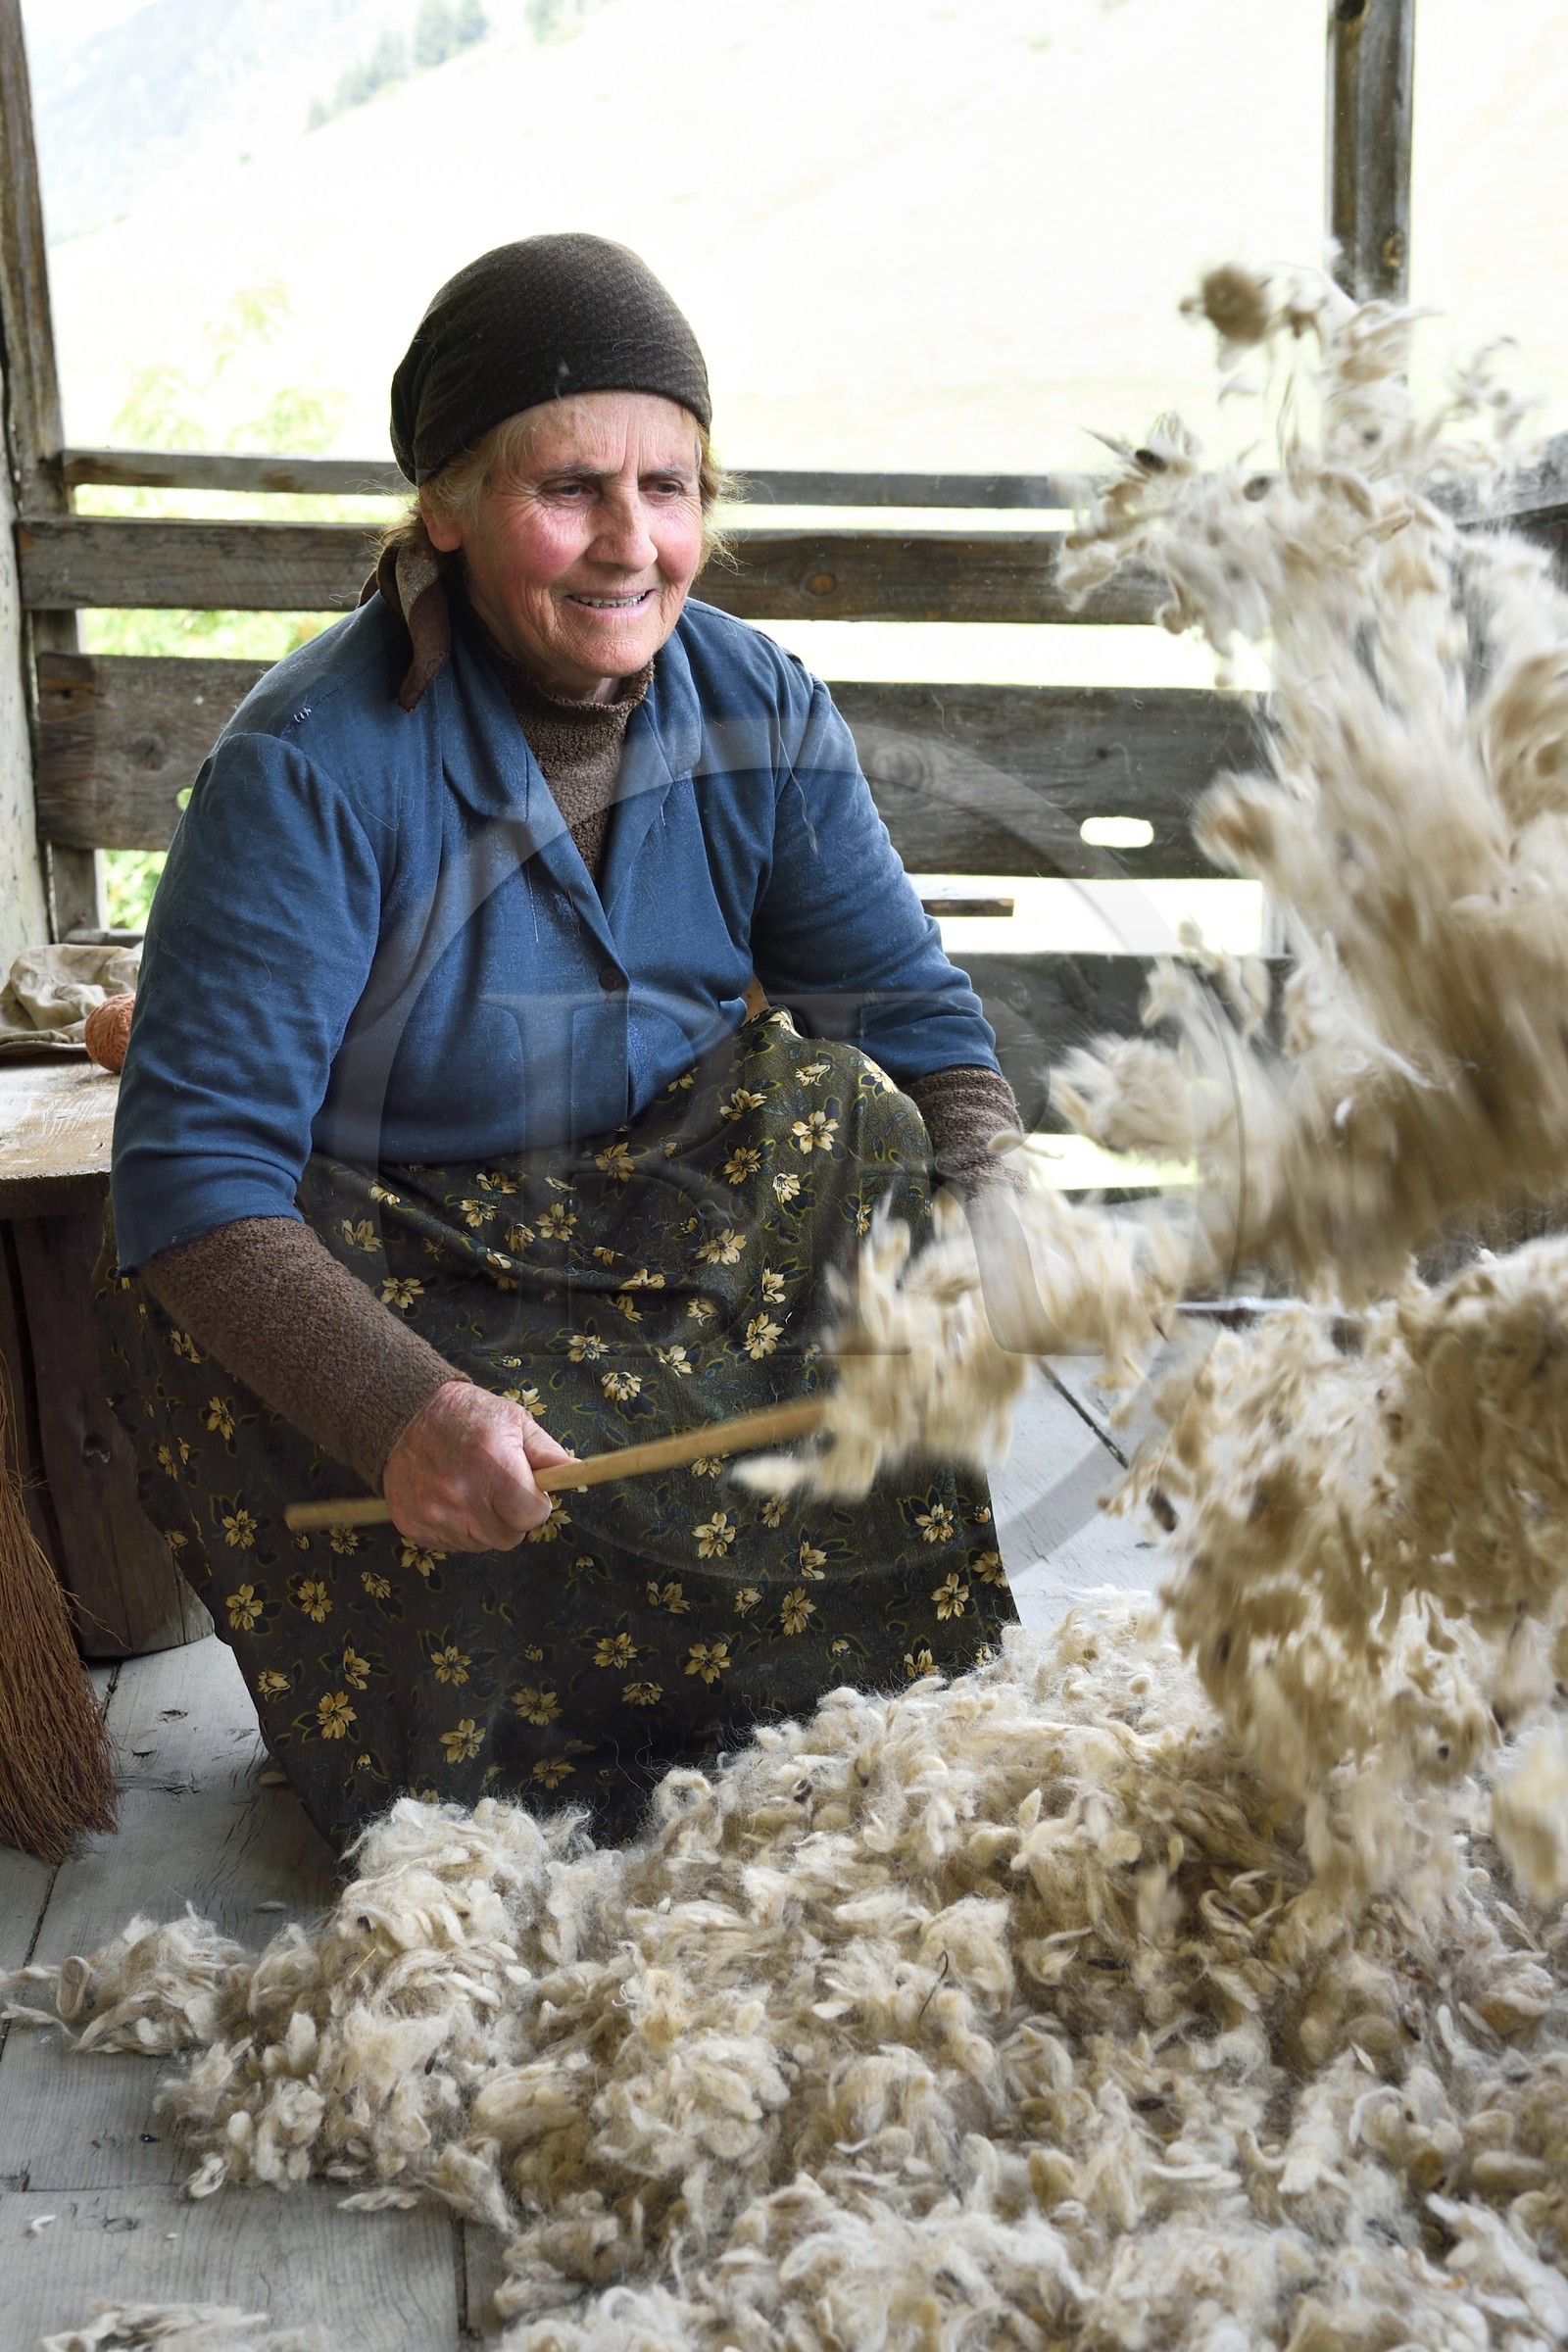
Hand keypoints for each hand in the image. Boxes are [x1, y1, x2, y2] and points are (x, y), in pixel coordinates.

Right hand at [382, 1380, 574, 1551]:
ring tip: (471, 1490)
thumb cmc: (470, 1416)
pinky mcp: (412, 1523)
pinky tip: (448, 1498)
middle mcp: (461, 1492)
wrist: (408, 1413)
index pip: (531, 1517)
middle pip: (508, 1537)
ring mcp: (433, 1512)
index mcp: (494, 1464)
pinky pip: (450, 1545)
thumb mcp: (515, 1421)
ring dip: (482, 1524)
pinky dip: (455, 1527)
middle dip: (510, 1517)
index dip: (534, 1504)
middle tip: (498, 1490)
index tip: (526, 1490)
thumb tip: (575, 1474)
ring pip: (479, 1544)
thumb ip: (548, 1452)